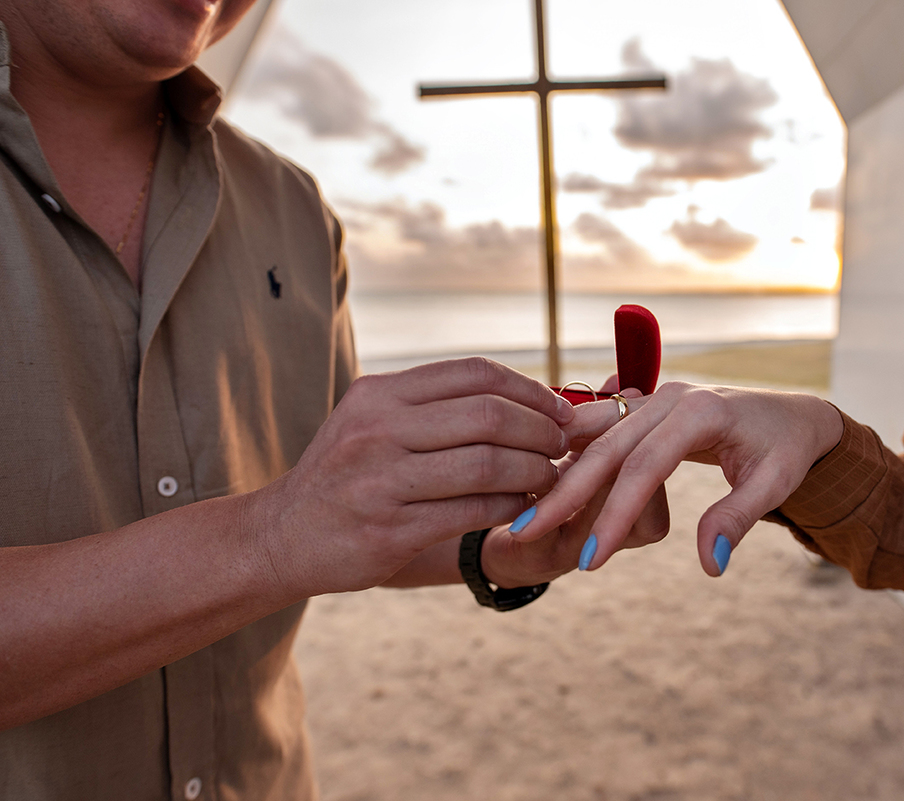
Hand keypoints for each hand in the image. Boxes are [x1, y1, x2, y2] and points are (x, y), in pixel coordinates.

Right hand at [247, 357, 575, 597]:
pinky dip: (511, 507)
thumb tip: (526, 395)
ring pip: (488, 465)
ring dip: (534, 472)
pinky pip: (473, 511)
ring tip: (549, 478)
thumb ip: (436, 406)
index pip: (473, 374)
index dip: (529, 389)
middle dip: (541, 431)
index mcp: (378, 394)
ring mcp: (381, 482)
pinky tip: (523, 507)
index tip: (558, 409)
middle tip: (563, 445)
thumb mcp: (374, 421)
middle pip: (488, 416)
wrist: (282, 535)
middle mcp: (377, 431)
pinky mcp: (390, 531)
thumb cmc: (346, 475)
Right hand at [509, 382, 843, 576]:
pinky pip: (599, 432)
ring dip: (560, 476)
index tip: (592, 560)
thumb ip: (737, 519)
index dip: (615, 515)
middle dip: (566, 495)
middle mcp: (670, 398)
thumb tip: (710, 565)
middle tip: (527, 535)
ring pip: (595, 440)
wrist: (789, 415)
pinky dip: (570, 459)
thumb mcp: (774, 485)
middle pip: (607, 449)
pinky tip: (540, 488)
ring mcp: (653, 399)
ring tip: (523, 516)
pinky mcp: (644, 408)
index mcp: (700, 411)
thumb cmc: (784, 451)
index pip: (646, 468)